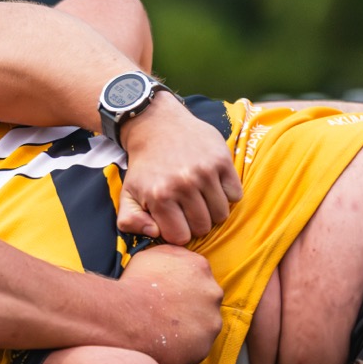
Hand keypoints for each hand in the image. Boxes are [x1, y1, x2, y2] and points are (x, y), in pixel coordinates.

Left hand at [116, 93, 243, 245]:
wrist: (157, 126)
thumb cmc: (144, 167)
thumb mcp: (127, 194)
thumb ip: (130, 221)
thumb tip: (153, 232)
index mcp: (160, 196)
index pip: (180, 237)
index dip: (178, 232)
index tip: (174, 220)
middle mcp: (184, 185)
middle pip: (203, 227)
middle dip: (195, 224)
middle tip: (188, 209)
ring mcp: (205, 172)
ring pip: (221, 214)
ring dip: (212, 211)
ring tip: (200, 199)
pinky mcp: (222, 160)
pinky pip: (235, 194)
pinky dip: (227, 195)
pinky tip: (213, 186)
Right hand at [117, 245, 222, 363]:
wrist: (125, 316)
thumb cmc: (132, 285)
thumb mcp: (149, 255)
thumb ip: (170, 255)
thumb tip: (175, 257)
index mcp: (200, 268)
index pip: (198, 278)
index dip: (182, 289)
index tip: (169, 297)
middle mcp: (212, 293)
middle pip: (204, 303)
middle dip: (188, 310)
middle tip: (165, 316)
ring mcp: (210, 322)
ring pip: (202, 328)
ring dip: (186, 331)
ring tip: (162, 333)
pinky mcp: (202, 347)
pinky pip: (193, 350)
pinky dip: (181, 350)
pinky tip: (163, 347)